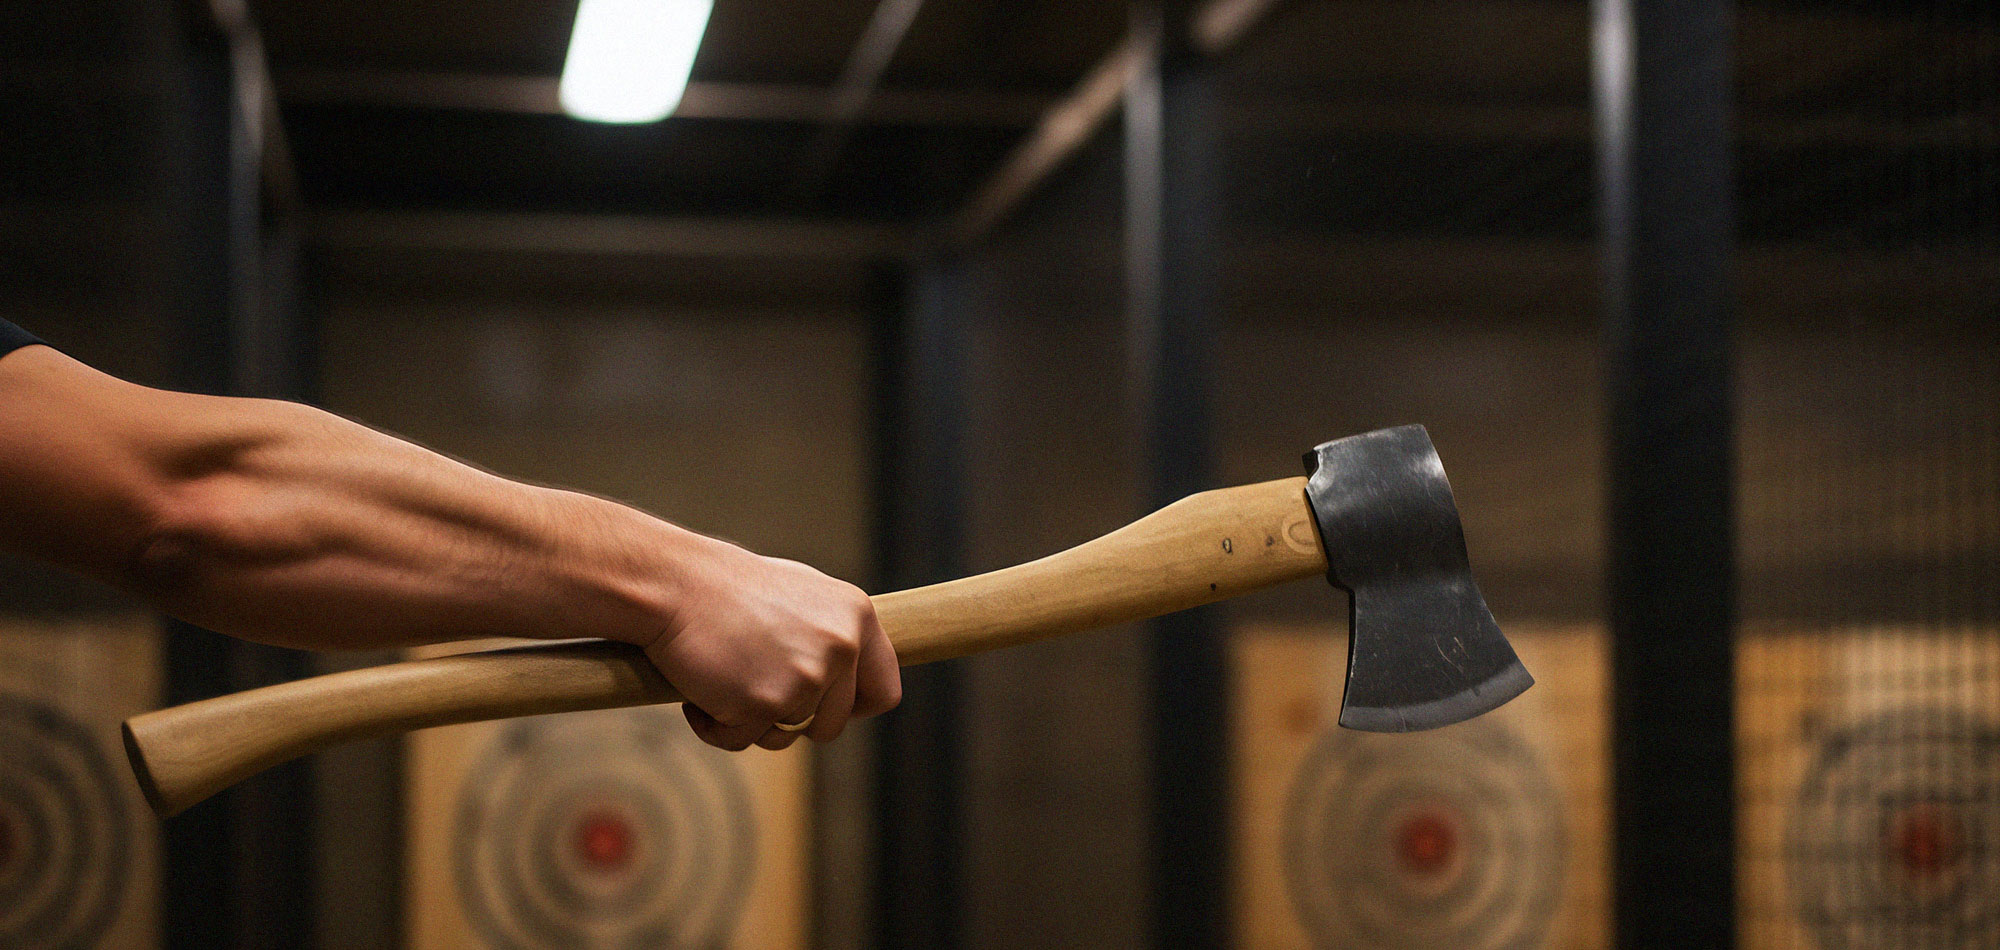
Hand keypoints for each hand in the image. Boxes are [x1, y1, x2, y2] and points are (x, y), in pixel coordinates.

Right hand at [642, 535, 900, 750]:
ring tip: (724, 675)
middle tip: (755, 687)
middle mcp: (841, 647)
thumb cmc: (731, 590)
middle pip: (832, 725)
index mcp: (857, 618)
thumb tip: (855, 675)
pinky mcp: (764, 703)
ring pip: (785, 736)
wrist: (675, 584)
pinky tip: (700, 688)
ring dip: (751, 719)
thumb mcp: (804, 598)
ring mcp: (805, 678)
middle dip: (794, 721)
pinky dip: (715, 726)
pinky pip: (740, 741)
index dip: (854, 709)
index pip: (884, 691)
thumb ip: (836, 636)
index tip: (826, 707)